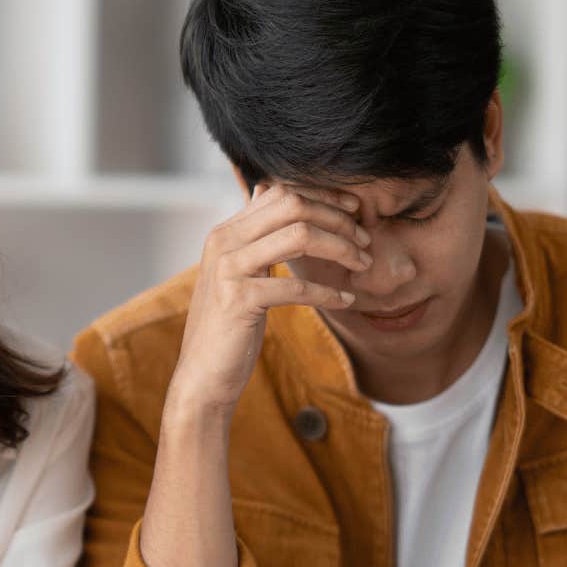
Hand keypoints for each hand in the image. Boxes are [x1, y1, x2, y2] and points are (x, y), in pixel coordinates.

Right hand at [168, 184, 372, 417]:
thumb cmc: (229, 326)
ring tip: (363, 263)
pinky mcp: (239, 299)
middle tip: (364, 240)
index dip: (323, 197)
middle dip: (337, 219)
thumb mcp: (239, 272)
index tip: (354, 211)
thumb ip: (253, 236)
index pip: (281, 193)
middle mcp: (223, 241)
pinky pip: (297, 286)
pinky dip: (328, 292)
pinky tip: (346, 301)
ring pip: (299, 235)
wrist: (202, 374)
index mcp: (226, 231)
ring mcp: (229, 269)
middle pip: (293, 206)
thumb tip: (266, 193)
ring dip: (340, 248)